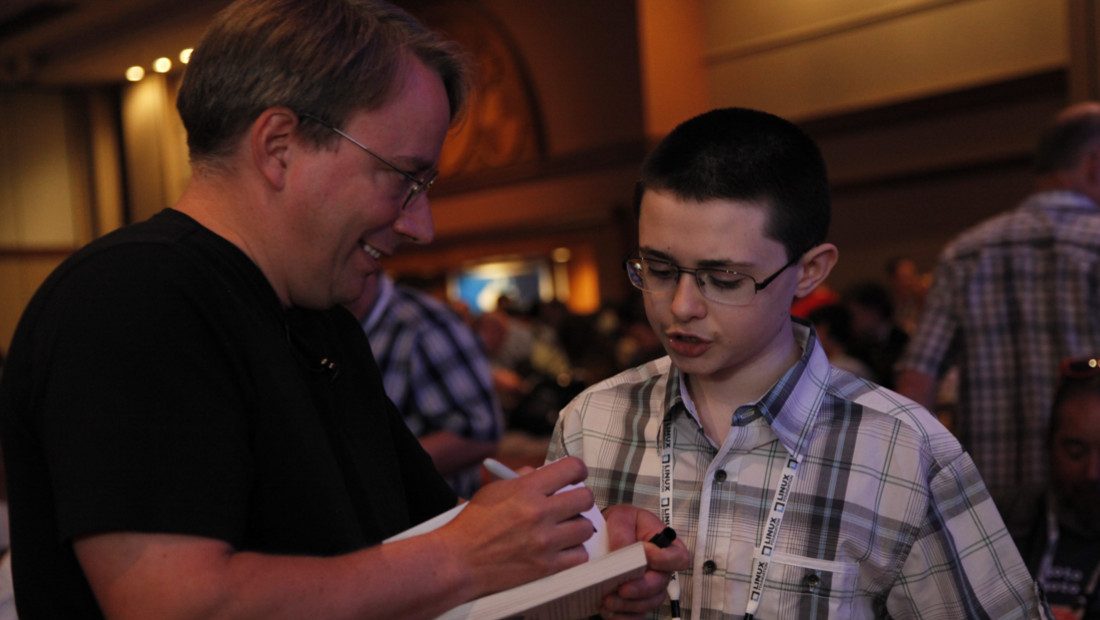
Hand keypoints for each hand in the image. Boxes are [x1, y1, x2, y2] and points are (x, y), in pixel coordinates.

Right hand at [441, 456, 595, 597]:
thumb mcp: (493, 491)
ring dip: (577, 527)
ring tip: (563, 530)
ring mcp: (545, 541)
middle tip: (570, 505)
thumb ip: (521, 479)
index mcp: (526, 489)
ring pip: (586, 528)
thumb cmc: (473, 524)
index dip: (578, 470)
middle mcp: (539, 512)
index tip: (576, 476)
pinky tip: (560, 549)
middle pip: (585, 498)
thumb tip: (543, 473)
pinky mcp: (547, 567)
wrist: (458, 561)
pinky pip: (580, 555)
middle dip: (579, 499)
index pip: (572, 468)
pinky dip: (573, 552)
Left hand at [597, 504, 689, 618]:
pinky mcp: (636, 600)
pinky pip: (636, 615)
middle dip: (641, 589)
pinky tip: (609, 612)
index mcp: (666, 545)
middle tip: (621, 588)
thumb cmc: (620, 524)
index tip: (644, 552)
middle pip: (661, 585)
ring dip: (629, 605)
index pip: (678, 557)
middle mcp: (661, 569)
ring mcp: (649, 587)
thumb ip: (623, 532)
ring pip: (648, 603)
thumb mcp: (621, 517)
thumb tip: (621, 551)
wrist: (604, 534)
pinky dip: (623, 617)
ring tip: (608, 601)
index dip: (663, 559)